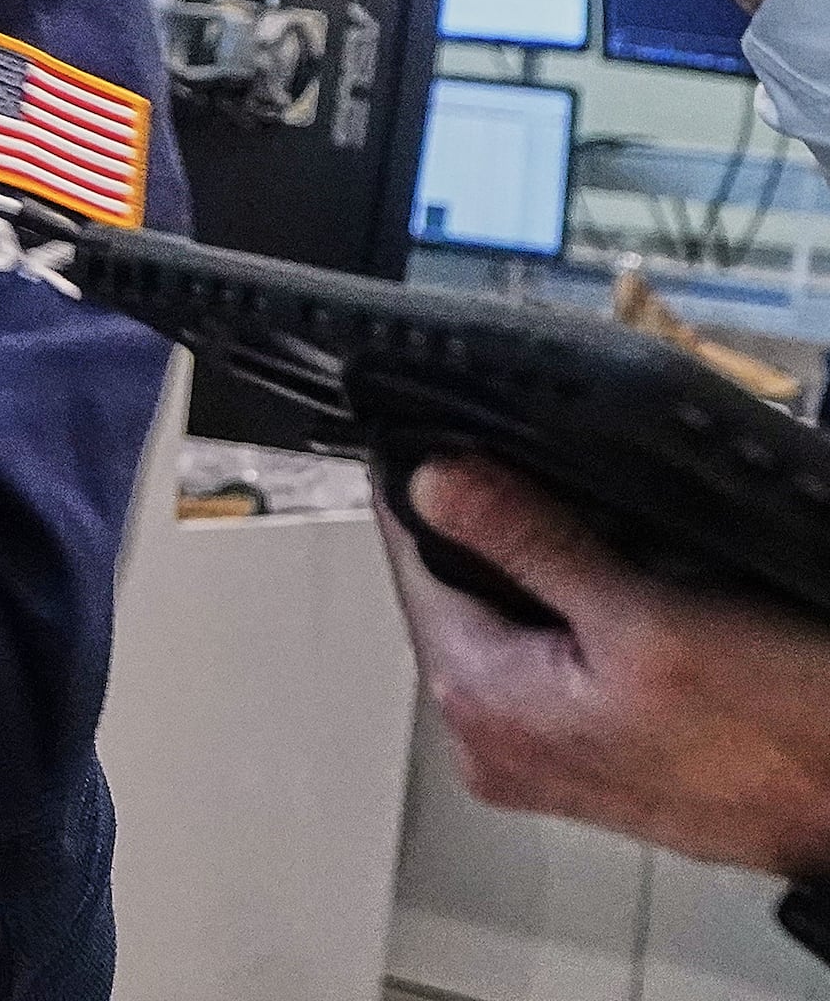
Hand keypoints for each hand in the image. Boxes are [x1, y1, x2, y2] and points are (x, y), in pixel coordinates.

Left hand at [380, 455, 829, 874]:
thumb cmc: (778, 739)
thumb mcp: (650, 617)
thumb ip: (530, 542)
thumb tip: (435, 480)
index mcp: (477, 701)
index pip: (406, 559)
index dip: (427, 485)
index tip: (448, 433)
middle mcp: (486, 737)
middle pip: (452, 589)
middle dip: (496, 531)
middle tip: (557, 486)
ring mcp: (534, 753)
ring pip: (503, 619)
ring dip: (542, 572)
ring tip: (611, 546)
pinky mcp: (582, 753)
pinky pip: (548, 658)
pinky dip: (577, 617)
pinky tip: (632, 599)